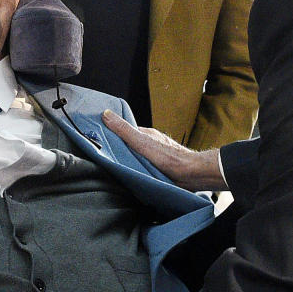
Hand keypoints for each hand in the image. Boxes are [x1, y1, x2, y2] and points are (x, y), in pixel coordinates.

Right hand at [101, 110, 226, 190]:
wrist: (191, 174)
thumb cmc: (168, 157)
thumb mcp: (141, 142)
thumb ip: (124, 130)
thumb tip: (106, 114)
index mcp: (147, 135)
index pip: (125, 133)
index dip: (113, 136)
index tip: (101, 140)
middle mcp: (152, 144)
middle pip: (132, 146)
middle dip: (121, 150)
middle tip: (107, 157)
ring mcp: (158, 157)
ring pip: (139, 158)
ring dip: (131, 163)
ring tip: (118, 169)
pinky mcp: (162, 169)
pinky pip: (146, 168)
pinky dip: (140, 171)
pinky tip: (135, 177)